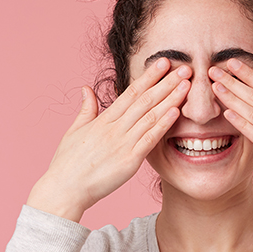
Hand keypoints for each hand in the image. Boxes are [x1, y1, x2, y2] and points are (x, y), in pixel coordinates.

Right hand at [27, 58, 191, 221]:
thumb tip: (86, 88)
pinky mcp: (129, 161)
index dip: (149, 77)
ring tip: (187, 84)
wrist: (65, 188)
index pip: (130, 92)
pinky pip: (149, 139)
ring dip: (170, 99)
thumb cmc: (68, 163)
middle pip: (145, 100)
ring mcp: (122, 143)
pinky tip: (176, 112)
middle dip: (166, 82)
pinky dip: (163, 124)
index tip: (163, 63)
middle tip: (185, 67)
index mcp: (103, 120)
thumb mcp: (74, 131)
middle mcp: (114, 128)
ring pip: (150, 116)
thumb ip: (86, 109)